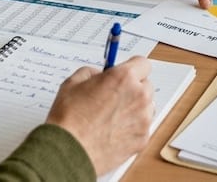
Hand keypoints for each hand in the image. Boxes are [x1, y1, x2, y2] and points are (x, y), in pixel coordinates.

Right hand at [46, 57, 154, 175]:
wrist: (68, 152)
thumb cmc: (69, 119)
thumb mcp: (73, 83)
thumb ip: (91, 73)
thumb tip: (99, 75)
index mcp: (124, 78)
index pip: (143, 63)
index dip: (132, 67)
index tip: (126, 72)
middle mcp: (138, 96)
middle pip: (147, 85)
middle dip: (134, 87)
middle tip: (115, 95)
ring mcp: (143, 120)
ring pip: (147, 107)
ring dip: (135, 107)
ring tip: (113, 116)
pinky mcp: (142, 139)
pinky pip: (143, 127)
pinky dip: (132, 127)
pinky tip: (113, 131)